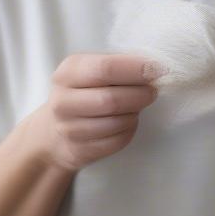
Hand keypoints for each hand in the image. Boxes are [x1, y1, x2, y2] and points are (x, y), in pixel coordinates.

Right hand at [33, 54, 160, 170]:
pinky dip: (129, 131)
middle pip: (111, 99)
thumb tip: (155, 68)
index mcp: (67, 72)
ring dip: (134, 114)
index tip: (159, 69)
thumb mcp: (91, 69)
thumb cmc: (84, 92)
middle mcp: (62, 100)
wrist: (55, 129)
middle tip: (153, 91)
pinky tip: (126, 122)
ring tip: (136, 107)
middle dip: (140, 95)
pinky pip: (116, 141)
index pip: (105, 68)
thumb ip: (118, 65)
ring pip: (116, 123)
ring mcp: (68, 128)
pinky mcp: (79, 150)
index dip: (136, 69)